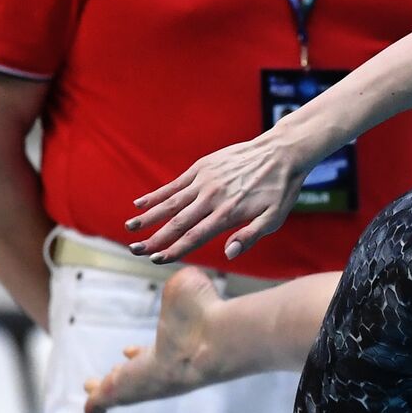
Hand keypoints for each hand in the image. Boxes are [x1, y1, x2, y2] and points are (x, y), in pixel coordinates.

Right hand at [124, 133, 306, 262]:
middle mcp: (211, 198)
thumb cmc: (280, 190)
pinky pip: (175, 184)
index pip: (195, 236)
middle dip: (154, 238)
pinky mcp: (202, 167)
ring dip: (149, 216)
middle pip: (177, 222)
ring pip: (171, 202)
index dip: (174, 249)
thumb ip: (250, 236)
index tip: (156, 260)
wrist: (281, 152)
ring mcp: (204, 181)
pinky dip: (157, 194)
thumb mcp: (274, 218)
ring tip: (130, 228)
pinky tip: (140, 203)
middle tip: (135, 250)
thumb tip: (228, 255)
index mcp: (228, 214)